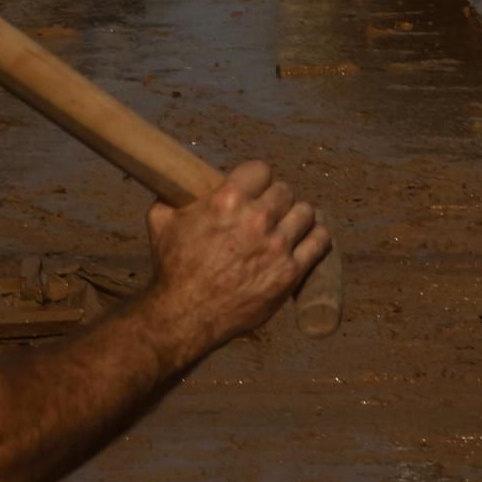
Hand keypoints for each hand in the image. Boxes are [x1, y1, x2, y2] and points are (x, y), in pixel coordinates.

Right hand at [144, 161, 330, 360]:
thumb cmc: (172, 266)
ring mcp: (278, 246)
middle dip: (275, 198)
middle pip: (285, 191)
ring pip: (306, 212)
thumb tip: (177, 183)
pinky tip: (309, 235)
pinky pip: (321, 240)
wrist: (186, 312)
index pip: (260, 169)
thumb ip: (172, 195)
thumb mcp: (160, 220)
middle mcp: (256, 218)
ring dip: (297, 216)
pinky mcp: (291, 271)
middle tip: (267, 210)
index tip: (253, 187)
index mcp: (226, 199)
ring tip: (288, 223)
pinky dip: (317, 235)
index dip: (256, 177)